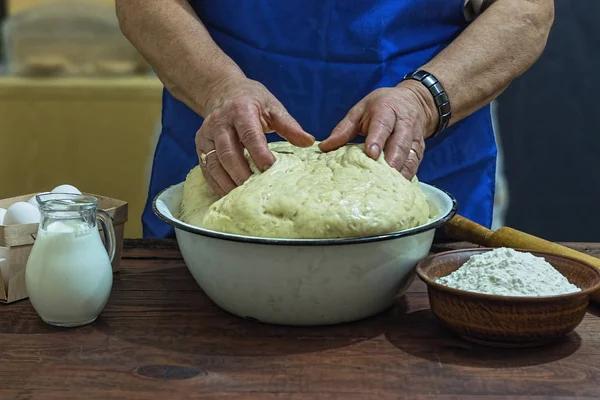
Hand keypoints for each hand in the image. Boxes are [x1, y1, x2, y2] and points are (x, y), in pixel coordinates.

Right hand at [196, 77, 314, 195]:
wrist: (222, 91)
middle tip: (255, 189)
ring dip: (227, 181)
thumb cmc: (252, 101)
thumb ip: (289, 125)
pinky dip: (217, 183)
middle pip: (228, 151)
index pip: (249, 133)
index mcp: (241, 109)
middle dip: (241, 172)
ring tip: (241, 196)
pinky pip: (206, 168)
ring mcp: (207, 134)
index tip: (270, 168)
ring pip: (214, 162)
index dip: (258, 152)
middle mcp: (220, 121)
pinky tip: (229, 194)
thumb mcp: (273, 107)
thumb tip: (309, 142)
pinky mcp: (200, 145)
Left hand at [319, 80, 436, 178]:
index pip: (382, 125)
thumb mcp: (359, 110)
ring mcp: (413, 137)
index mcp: (386, 110)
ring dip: (401, 171)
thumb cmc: (380, 107)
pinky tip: (398, 187)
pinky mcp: (419, 148)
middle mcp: (403, 123)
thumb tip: (324, 147)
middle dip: (392, 160)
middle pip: (399, 143)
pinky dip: (408, 175)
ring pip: (410, 155)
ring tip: (389, 186)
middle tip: (380, 177)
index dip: (377, 140)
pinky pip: (415, 162)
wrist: (414, 101)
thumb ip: (343, 129)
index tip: (370, 155)